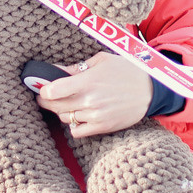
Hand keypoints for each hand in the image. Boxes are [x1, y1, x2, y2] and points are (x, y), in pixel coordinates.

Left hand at [36, 51, 152, 137]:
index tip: (42, 86)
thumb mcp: (101, 61)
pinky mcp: (102, 127)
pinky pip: (76, 131)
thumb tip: (55, 71)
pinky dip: (73, 124)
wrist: (151, 89)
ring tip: (65, 103)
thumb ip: (76, 68)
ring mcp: (95, 116)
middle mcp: (89, 100)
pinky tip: (77, 115)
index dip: (43, 89)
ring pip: (64, 118)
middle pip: (55, 105)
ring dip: (61, 111)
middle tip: (45, 95)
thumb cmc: (126, 70)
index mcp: (87, 81)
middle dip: (46, 100)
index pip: (53, 90)